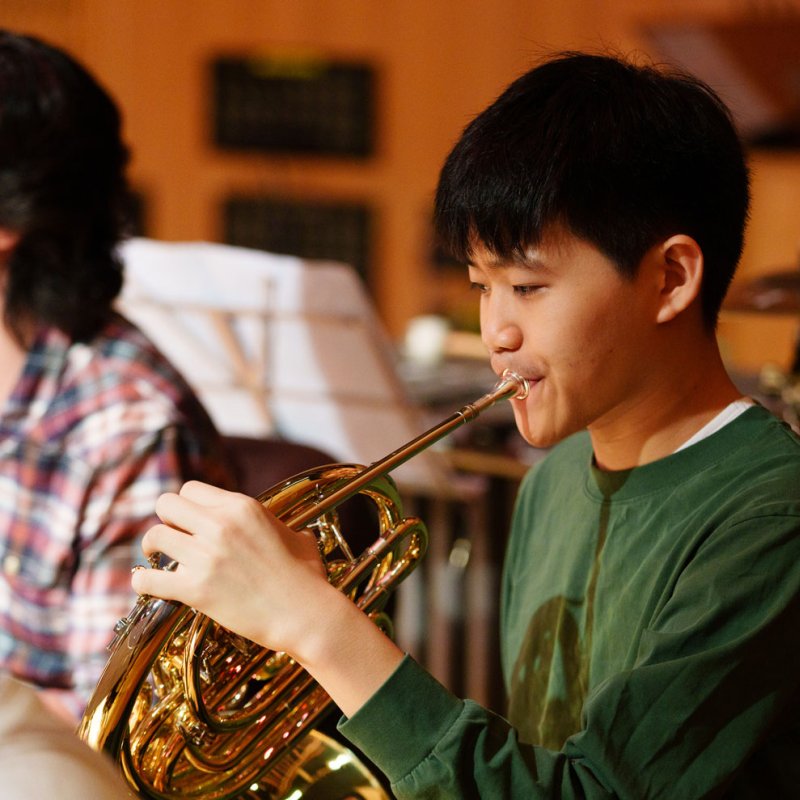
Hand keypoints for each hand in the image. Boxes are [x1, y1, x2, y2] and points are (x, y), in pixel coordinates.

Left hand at [131, 481, 332, 659]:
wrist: (306, 614)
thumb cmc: (307, 578)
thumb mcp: (296, 535)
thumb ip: (277, 526)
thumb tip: (284, 531)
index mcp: (243, 506)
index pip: (191, 489)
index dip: (187, 506)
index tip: (190, 522)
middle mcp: (221, 524)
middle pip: (166, 504)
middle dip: (166, 520)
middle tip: (173, 538)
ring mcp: (206, 556)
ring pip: (154, 536)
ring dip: (153, 548)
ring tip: (159, 559)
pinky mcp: (197, 588)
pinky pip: (149, 578)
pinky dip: (144, 582)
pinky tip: (149, 584)